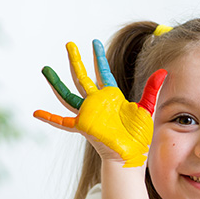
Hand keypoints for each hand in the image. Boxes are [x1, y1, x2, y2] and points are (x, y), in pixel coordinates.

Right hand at [33, 39, 166, 166]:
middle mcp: (97, 103)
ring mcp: (88, 114)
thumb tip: (164, 71)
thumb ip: (152, 89)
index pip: (102, 72)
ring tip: (45, 68)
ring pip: (68, 94)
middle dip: (76, 61)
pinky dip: (49, 118)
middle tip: (69, 44)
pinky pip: (63, 122)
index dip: (99, 58)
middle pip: (82, 77)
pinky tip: (35, 113)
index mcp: (112, 98)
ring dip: (56, 82)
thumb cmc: (139, 137)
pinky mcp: (83, 126)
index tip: (94, 43)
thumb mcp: (147, 108)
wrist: (132, 155)